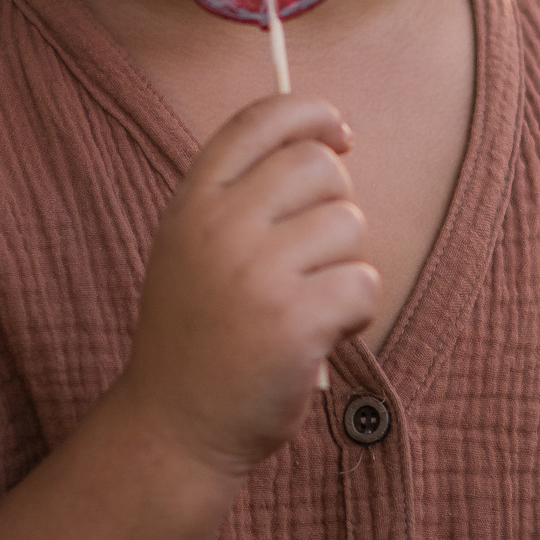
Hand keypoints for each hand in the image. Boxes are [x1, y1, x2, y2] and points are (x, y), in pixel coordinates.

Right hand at [113, 95, 378, 476]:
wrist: (176, 426)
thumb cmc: (200, 333)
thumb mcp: (192, 247)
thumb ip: (241, 194)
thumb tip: (329, 142)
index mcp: (193, 202)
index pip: (260, 119)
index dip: (311, 114)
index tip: (338, 133)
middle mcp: (219, 227)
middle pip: (318, 166)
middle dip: (337, 204)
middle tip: (317, 253)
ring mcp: (255, 273)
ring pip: (349, 225)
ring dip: (345, 265)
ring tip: (308, 304)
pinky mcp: (293, 320)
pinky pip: (363, 283)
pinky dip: (355, 312)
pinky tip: (320, 335)